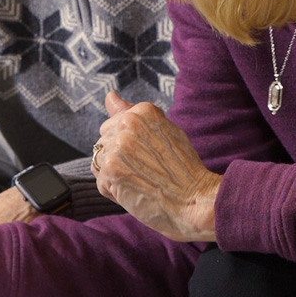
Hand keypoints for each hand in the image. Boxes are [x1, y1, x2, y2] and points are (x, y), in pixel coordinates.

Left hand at [94, 91, 219, 241]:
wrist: (195, 201)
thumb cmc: (183, 170)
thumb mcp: (164, 132)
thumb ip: (133, 113)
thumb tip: (109, 95)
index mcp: (142, 111)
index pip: (113, 126)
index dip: (128, 146)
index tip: (150, 156)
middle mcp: (128, 123)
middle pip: (103, 142)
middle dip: (117, 158)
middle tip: (147, 170)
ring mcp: (118, 146)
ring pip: (99, 163)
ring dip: (115, 176)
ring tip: (142, 181)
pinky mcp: (111, 170)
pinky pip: (101, 184)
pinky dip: (116, 193)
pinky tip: (137, 192)